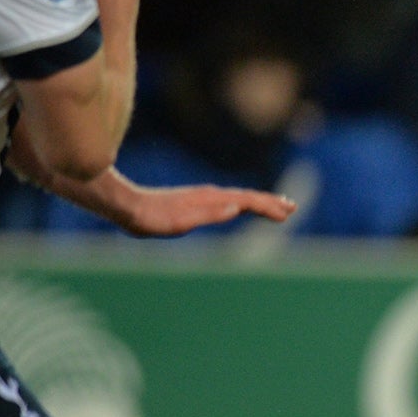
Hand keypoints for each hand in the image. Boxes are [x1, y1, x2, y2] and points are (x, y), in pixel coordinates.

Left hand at [117, 181, 294, 237]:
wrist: (126, 206)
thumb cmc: (151, 218)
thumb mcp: (180, 221)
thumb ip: (208, 214)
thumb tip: (237, 208)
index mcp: (211, 199)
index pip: (247, 201)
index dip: (268, 206)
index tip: (286, 213)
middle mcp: (210, 195)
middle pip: (247, 197)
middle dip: (270, 202)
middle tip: (291, 208)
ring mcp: (204, 197)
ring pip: (239, 198)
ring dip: (259, 202)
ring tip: (276, 207)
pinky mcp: (197, 202)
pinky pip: (228, 201)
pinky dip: (243, 204)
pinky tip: (243, 208)